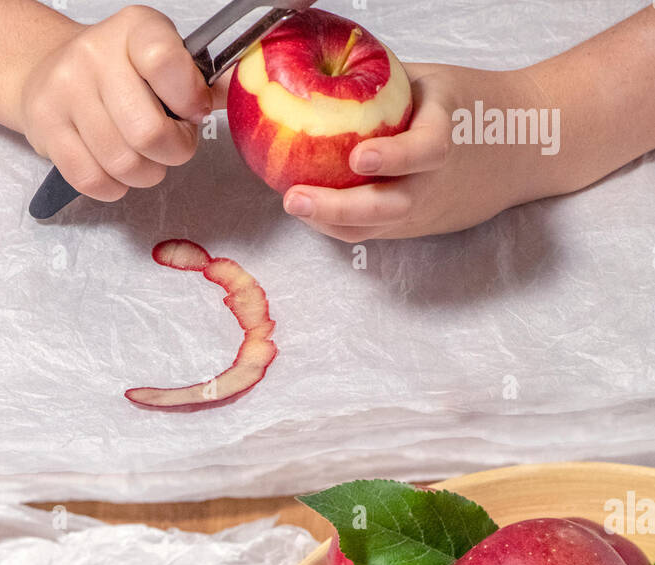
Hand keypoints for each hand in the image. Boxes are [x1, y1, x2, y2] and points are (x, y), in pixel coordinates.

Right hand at [20, 5, 210, 200]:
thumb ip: (201, 78)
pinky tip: (117, 171)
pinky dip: (114, 187)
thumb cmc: (118, 72)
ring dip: (145, 174)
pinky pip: (93, 181)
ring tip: (144, 158)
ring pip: (122, 164)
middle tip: (173, 146)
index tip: (193, 111)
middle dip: (173, 152)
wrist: (49, 72)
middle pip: (147, 133)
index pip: (165, 62)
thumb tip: (242, 92)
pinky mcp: (46, 129)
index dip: (188, 100)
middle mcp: (95, 55)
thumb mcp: (162, 58)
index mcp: (134, 30)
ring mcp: (66, 92)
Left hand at [283, 64, 556, 241]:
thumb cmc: (475, 105)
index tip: (359, 157)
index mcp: (449, 135)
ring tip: (296, 206)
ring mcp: (428, 211)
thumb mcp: (434, 84)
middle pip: (389, 207)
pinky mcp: (421, 228)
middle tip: (296, 198)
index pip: (424, 152)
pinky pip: (376, 232)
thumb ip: (386, 87)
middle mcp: (438, 182)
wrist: (526, 147)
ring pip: (376, 228)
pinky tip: (313, 212)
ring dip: (331, 222)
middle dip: (338, 208)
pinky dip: (342, 224)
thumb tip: (325, 75)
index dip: (392, 158)